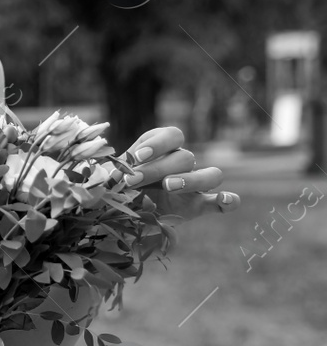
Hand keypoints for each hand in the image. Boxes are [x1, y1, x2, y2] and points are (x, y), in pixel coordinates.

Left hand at [119, 126, 238, 217]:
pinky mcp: (198, 206)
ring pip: (211, 175)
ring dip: (191, 179)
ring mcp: (194, 185)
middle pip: (185, 157)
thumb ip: (119, 171)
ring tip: (168, 187)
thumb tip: (116, 174)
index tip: (137, 157)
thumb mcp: (116, 174)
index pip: (173, 135)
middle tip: (133, 181)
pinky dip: (229, 201)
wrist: (122, 210)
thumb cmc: (118, 185)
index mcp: (164, 149)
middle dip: (157, 168)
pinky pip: (223, 202)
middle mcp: (182, 163)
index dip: (158, 143)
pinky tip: (224, 200)